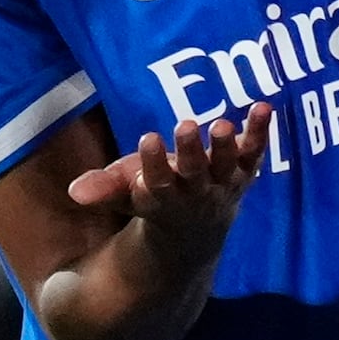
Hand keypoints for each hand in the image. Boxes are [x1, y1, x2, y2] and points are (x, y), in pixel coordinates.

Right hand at [64, 106, 274, 250]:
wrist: (195, 233)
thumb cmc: (154, 200)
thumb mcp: (125, 194)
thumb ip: (103, 189)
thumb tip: (74, 191)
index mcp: (162, 198)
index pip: (157, 183)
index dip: (153, 163)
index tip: (149, 139)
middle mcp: (196, 192)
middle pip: (194, 173)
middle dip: (190, 151)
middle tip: (185, 125)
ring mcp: (222, 182)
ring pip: (226, 165)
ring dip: (225, 145)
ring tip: (223, 124)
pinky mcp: (244, 171)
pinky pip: (254, 152)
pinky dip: (260, 131)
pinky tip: (264, 106)